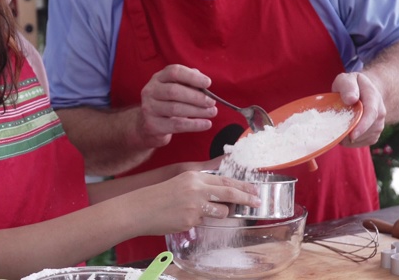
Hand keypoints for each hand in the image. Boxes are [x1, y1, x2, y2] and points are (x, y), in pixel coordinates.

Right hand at [128, 171, 259, 235]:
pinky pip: (204, 222)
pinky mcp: (191, 220)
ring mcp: (194, 205)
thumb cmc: (160, 196)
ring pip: (221, 211)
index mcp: (194, 176)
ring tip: (200, 211)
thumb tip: (222, 192)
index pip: (224, 180)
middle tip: (257, 201)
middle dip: (246, 198)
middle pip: (229, 193)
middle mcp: (196, 188)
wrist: (140, 209)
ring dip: (219, 213)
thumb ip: (201, 186)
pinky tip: (184, 218)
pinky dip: (199, 221)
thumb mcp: (181, 182)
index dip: (242, 185)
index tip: (254, 189)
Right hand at [137, 64, 217, 147]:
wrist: (149, 125)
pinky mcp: (152, 125)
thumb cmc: (168, 103)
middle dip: (196, 97)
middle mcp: (150, 91)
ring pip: (175, 108)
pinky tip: (207, 124)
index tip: (208, 83)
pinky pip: (176, 125)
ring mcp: (149, 108)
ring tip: (212, 112)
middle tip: (212, 102)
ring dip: (198, 110)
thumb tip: (204, 84)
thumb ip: (189, 83)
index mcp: (158, 78)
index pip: (174, 72)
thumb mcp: (176, 89)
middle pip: (174, 91)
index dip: (192, 77)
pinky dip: (194, 125)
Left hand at [332, 72, 385, 146]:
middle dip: (351, 134)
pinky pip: (362, 143)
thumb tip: (351, 99)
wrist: (363, 92)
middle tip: (334, 132)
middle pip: (368, 129)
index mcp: (373, 98)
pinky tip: (343, 133)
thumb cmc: (351, 86)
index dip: (362, 126)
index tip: (352, 135)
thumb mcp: (347, 79)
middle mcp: (380, 113)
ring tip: (337, 128)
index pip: (371, 113)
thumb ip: (348, 87)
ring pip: (364, 138)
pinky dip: (350, 142)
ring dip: (349, 138)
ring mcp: (378, 125)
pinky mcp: (373, 134)